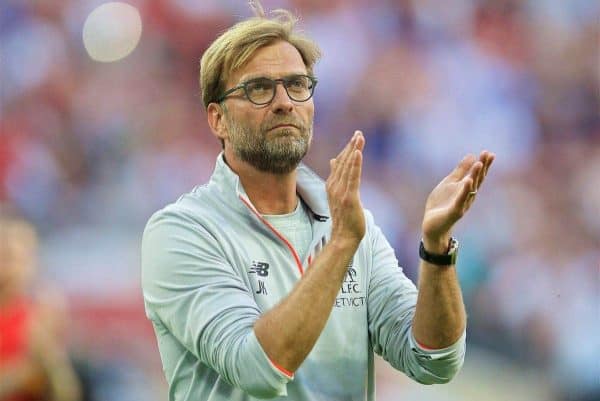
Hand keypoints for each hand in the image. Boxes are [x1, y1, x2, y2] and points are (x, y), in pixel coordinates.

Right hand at [326, 131, 365, 246]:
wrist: (343, 237)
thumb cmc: (344, 217)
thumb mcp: (339, 194)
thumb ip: (337, 178)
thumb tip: (334, 160)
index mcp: (331, 185)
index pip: (339, 163)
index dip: (347, 149)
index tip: (355, 137)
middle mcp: (333, 186)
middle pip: (343, 162)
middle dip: (351, 146)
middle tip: (359, 133)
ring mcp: (340, 192)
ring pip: (347, 167)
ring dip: (354, 150)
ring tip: (359, 137)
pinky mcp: (348, 198)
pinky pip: (352, 178)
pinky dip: (355, 164)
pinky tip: (358, 152)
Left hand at [422, 151, 494, 252]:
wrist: (432, 224)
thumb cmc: (442, 203)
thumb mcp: (450, 183)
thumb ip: (460, 171)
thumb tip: (471, 155)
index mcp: (466, 189)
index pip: (477, 175)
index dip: (483, 164)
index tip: (489, 153)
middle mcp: (468, 196)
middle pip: (477, 180)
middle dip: (482, 167)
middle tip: (488, 155)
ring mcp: (462, 204)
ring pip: (470, 188)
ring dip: (475, 176)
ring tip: (479, 164)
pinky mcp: (455, 211)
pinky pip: (461, 199)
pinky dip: (464, 190)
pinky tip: (468, 181)